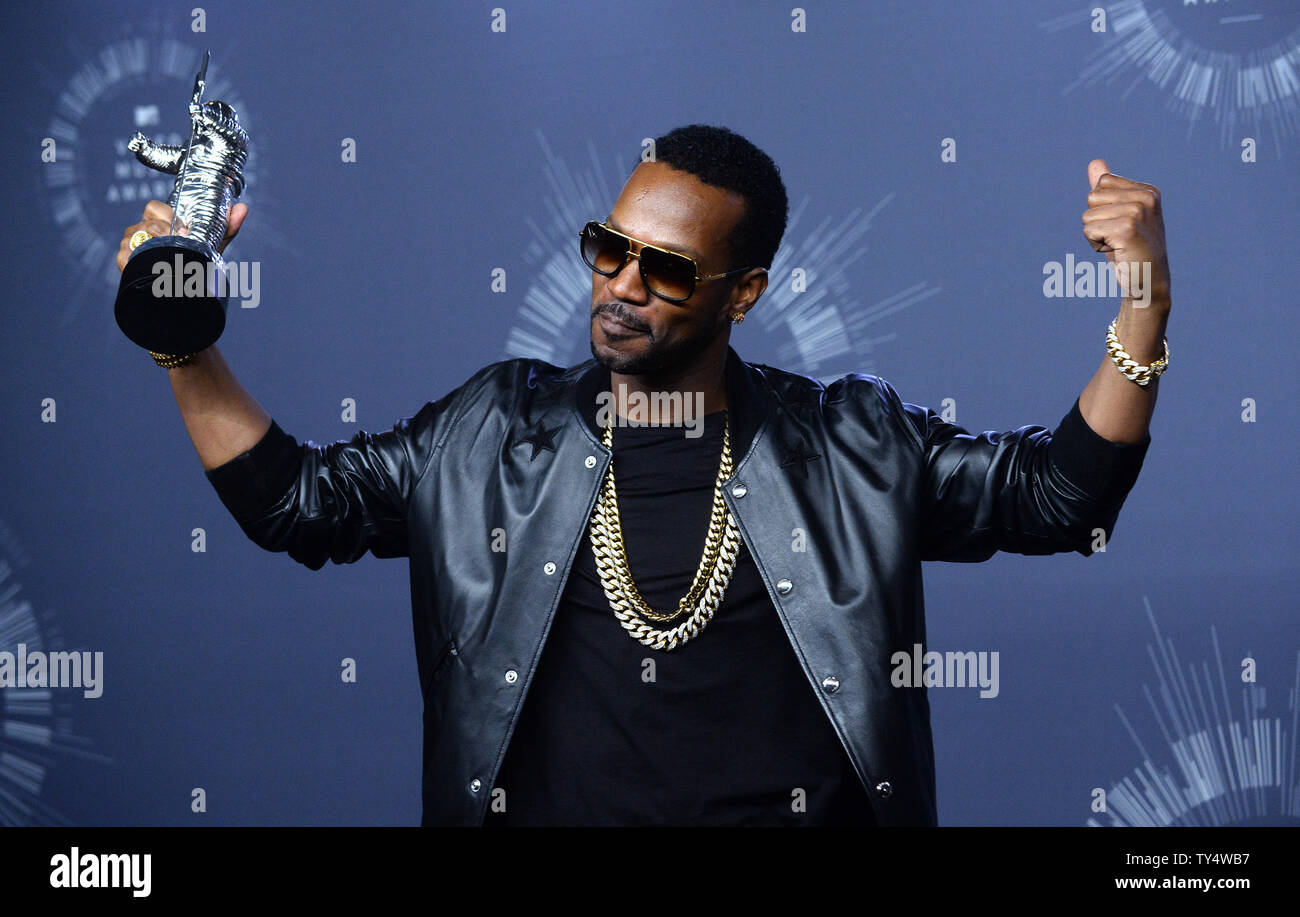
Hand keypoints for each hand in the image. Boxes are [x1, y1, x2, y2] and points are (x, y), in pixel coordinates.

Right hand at [115, 200, 249, 271]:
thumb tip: (243, 207)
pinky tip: (153, 265)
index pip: (154, 207)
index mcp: (158, 222)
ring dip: (157, 245)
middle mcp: (141, 231)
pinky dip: (141, 258)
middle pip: (147, 221)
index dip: (168, 215)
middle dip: (166, 232)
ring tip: (169, 255)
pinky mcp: (123, 262)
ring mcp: (130, 246)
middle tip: (180, 243)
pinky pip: (126, 254)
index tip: (182, 227)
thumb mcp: (211, 246)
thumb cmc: (194, 265)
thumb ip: (226, 227)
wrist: (182, 296)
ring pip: (137, 235)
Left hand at [1081, 159, 1169, 308]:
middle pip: (1092, 198)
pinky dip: (1096, 246)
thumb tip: (1095, 163)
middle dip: (1096, 222)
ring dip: (1096, 236)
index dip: (1102, 209)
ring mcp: (1138, 211)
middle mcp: (1146, 197)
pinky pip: (1089, 231)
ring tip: (1118, 246)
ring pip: (1088, 216)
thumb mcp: (1119, 216)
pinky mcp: (1127, 228)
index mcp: (1147, 190)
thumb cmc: (1131, 251)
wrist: (1148, 283)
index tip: (1121, 226)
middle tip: (1119, 238)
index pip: (1101, 184)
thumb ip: (1108, 190)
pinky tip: (1117, 252)